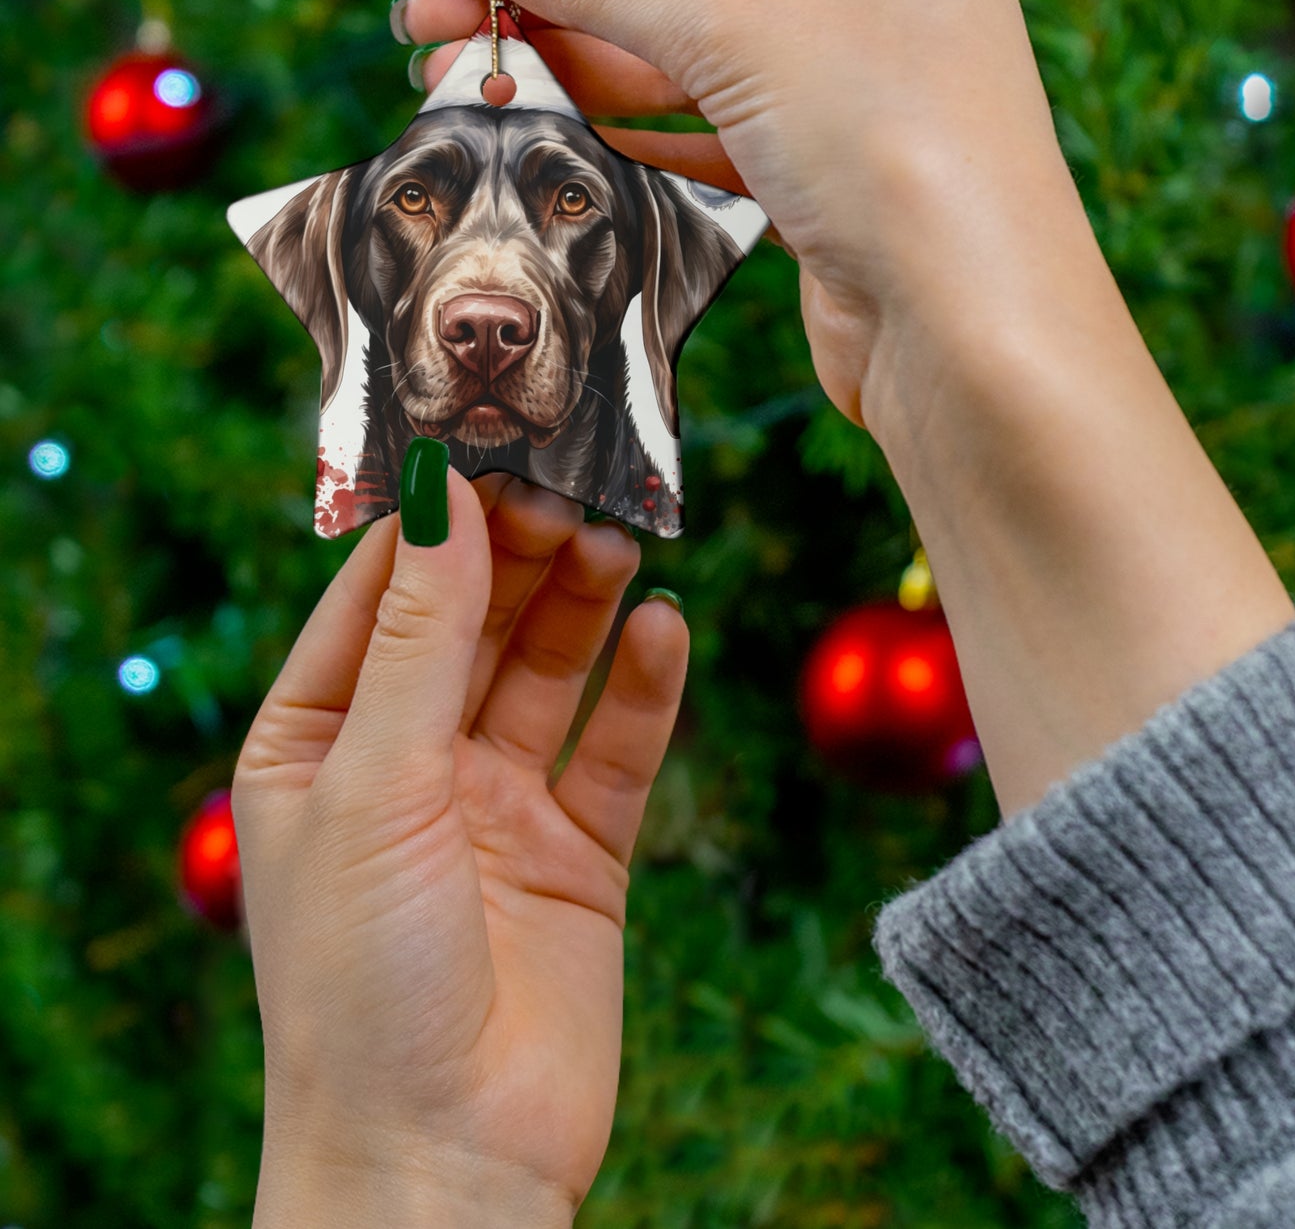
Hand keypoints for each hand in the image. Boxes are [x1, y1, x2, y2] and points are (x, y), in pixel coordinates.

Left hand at [233, 473, 687, 1225]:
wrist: (446, 1162)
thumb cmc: (362, 983)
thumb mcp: (373, 785)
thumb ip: (418, 639)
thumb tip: (441, 496)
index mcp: (318, 743)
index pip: (376, 598)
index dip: (432, 523)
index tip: (487, 447)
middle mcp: (408, 764)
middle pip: (473, 624)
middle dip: (519, 555)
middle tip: (571, 489)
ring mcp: (497, 807)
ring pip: (549, 671)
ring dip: (583, 605)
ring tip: (620, 541)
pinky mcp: (579, 853)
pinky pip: (616, 749)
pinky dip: (644, 688)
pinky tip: (666, 630)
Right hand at [401, 0, 1094, 432]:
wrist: (970, 336)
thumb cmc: (897, 151)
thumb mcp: (743, 32)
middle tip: (430, 17)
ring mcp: (848, 83)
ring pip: (684, 54)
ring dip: (578, 64)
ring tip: (469, 74)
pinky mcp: (823, 172)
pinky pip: (706, 129)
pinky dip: (630, 127)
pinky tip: (555, 124)